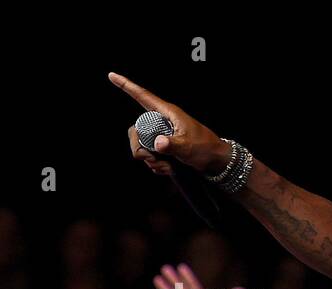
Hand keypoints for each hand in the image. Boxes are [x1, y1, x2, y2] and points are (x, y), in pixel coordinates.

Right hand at [109, 72, 228, 176]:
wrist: (217, 162)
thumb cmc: (206, 149)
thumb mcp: (189, 147)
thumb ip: (172, 145)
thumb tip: (158, 144)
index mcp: (167, 113)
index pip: (143, 96)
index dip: (126, 86)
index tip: (111, 75)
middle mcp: (161, 122)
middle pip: (135, 131)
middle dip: (140, 148)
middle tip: (153, 159)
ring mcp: (161, 135)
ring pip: (141, 146)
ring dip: (151, 161)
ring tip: (167, 166)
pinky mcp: (163, 147)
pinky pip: (149, 156)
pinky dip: (156, 165)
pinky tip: (169, 168)